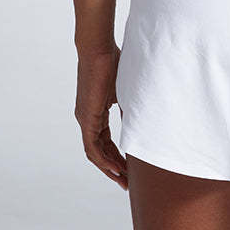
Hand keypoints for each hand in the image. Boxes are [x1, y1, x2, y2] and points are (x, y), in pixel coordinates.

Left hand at [75, 45, 127, 189]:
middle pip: (100, 152)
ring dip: (109, 168)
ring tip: (123, 180)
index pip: (105, 142)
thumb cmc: (112, 61)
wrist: (98, 48)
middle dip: (114, 168)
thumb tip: (145, 119)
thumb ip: (130, 106)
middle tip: (128, 182)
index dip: (116, 157)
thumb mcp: (125, 90)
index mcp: (95, 112)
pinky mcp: (86, 117)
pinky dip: (103, 159)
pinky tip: (115, 168)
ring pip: (95, 153)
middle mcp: (87, 119)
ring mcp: (85, 119)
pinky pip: (92, 146)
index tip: (129, 169)